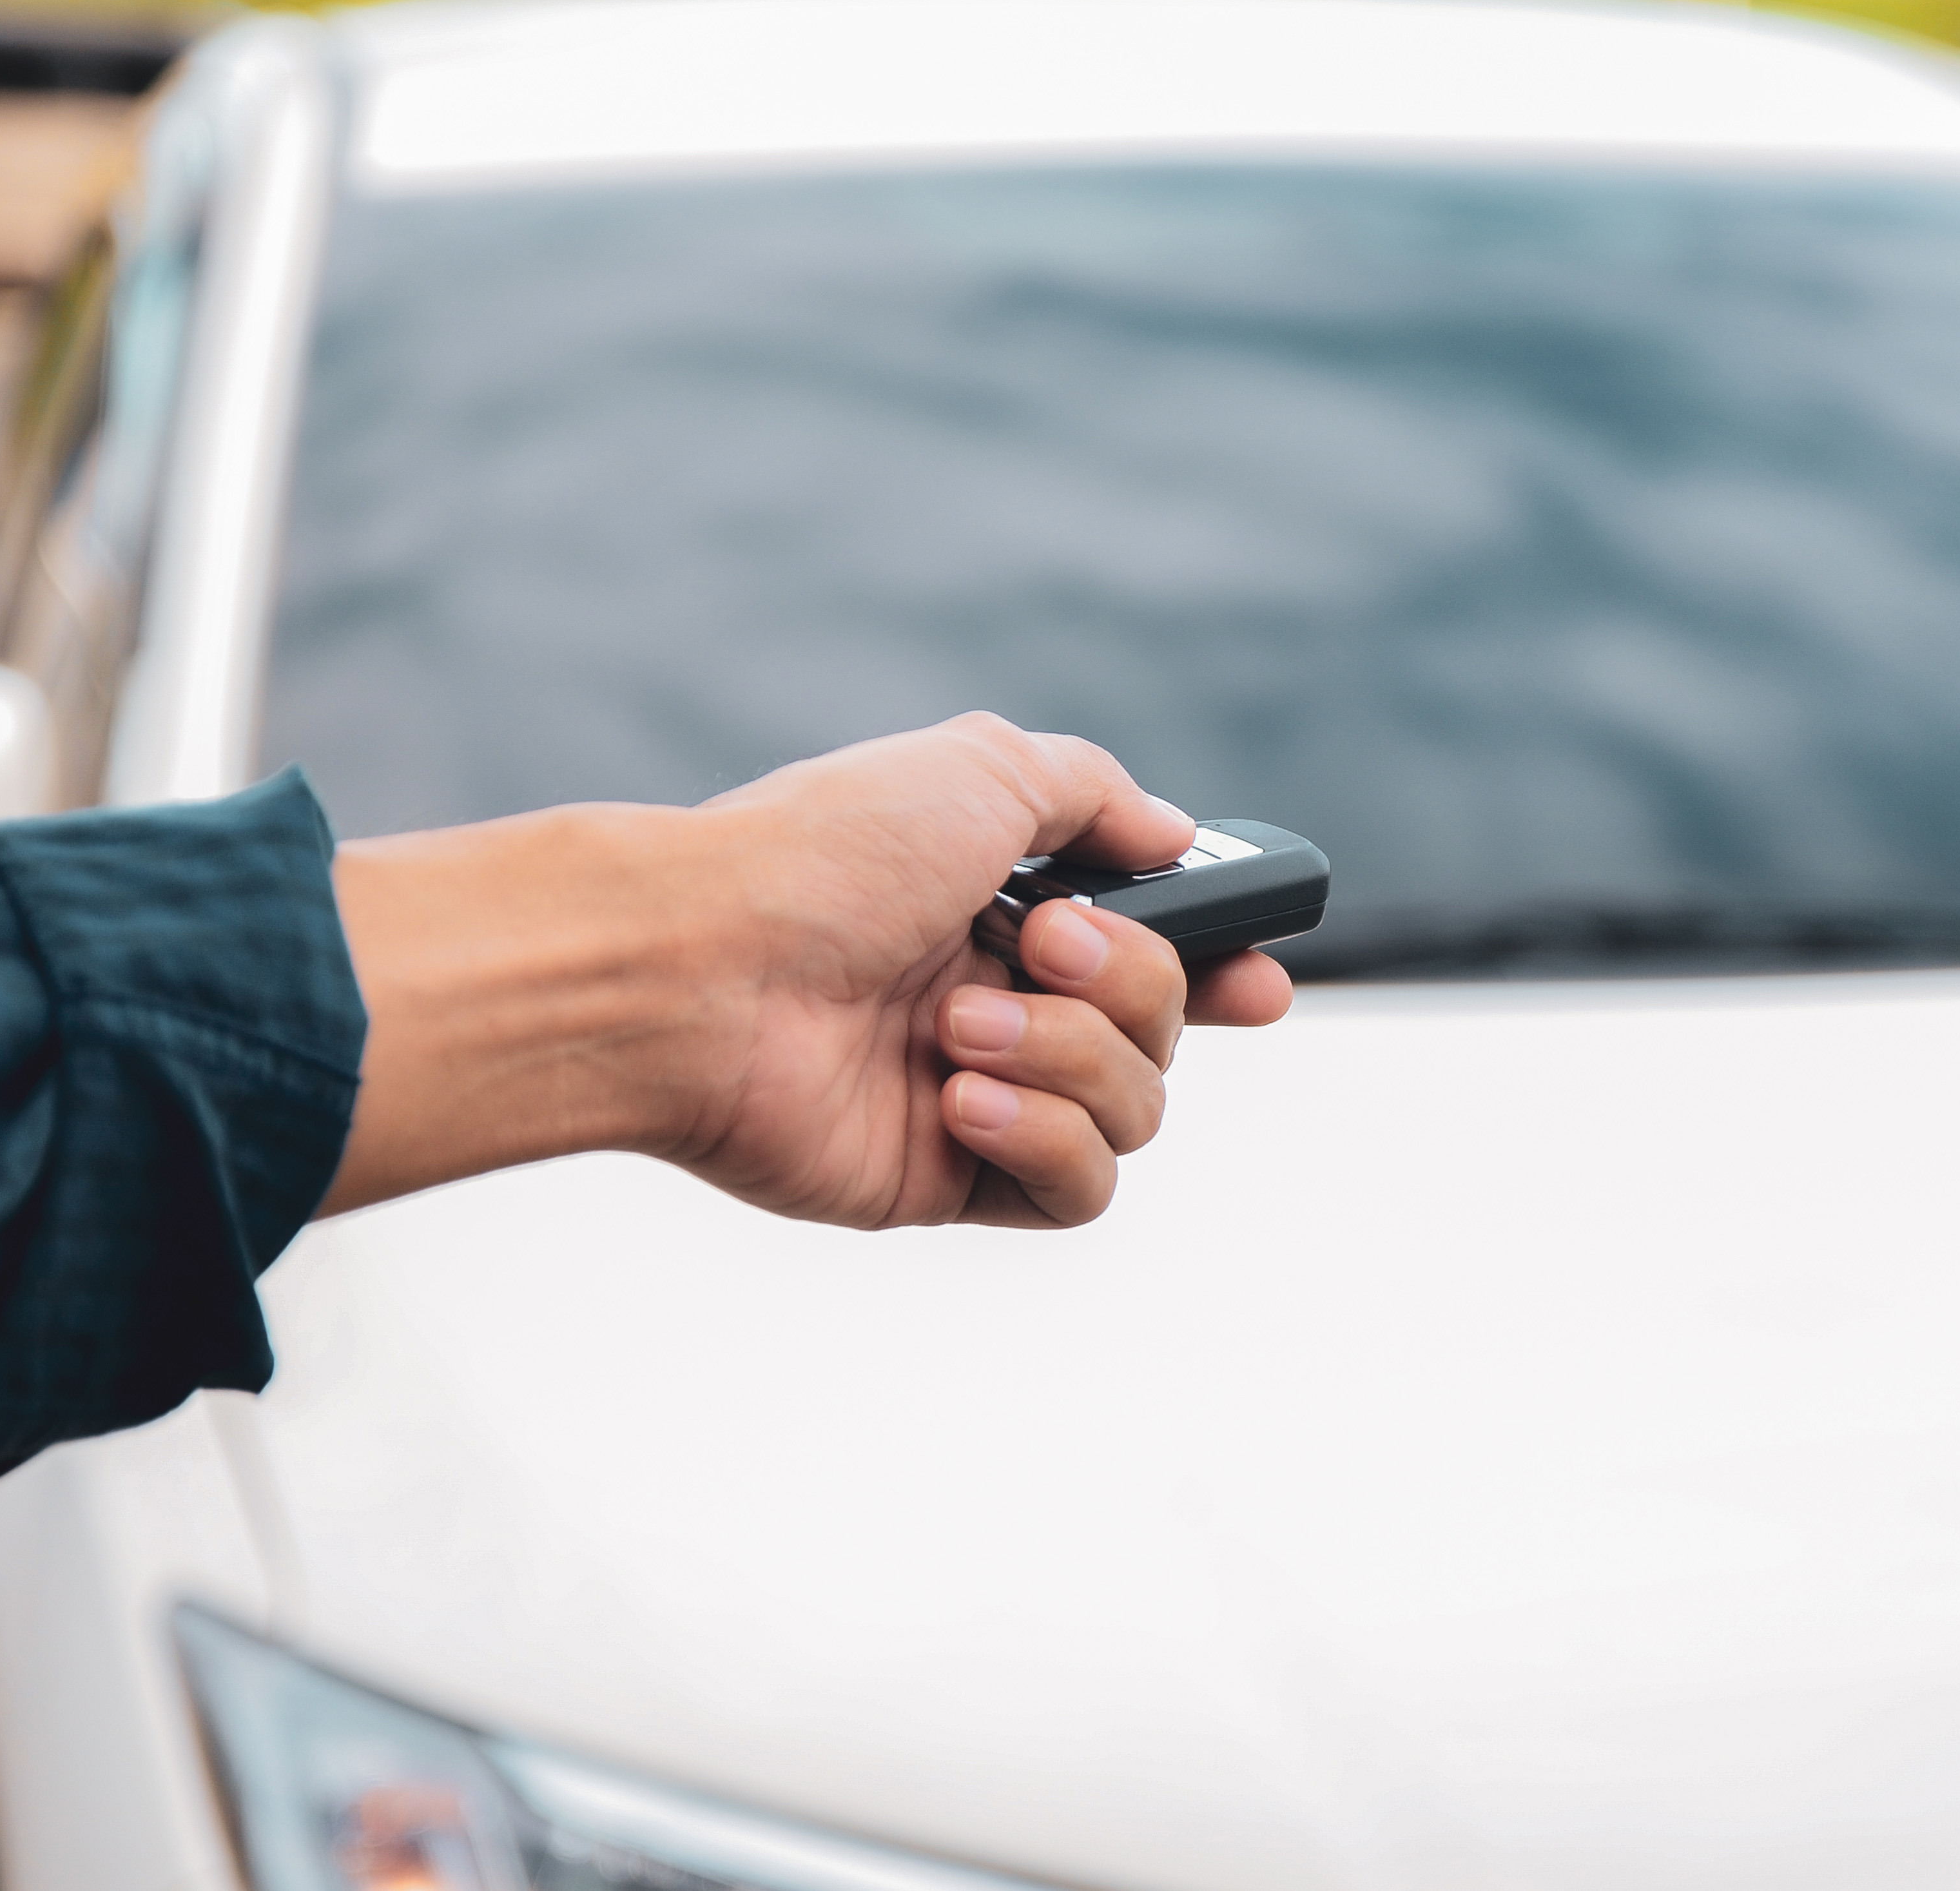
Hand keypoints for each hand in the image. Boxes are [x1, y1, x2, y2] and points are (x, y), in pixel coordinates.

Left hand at [317, 714, 1292, 1224]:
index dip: (1223, 967)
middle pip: (1165, 1028)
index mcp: (1003, 905)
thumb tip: (1174, 836)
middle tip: (1039, 945)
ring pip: (1136, 1112)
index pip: (1153, 949)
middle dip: (1131, 983)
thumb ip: (1098, 795)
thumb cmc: (822, 858)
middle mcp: (997, 999)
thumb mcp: (981, 768)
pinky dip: (1047, 1139)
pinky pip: (1080, 1190)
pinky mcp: (949, 1184)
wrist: (698, 971)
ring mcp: (979, 1097)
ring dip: (1070, 1058)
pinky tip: (961, 1102)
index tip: (1261, 977)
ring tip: (957, 1027)